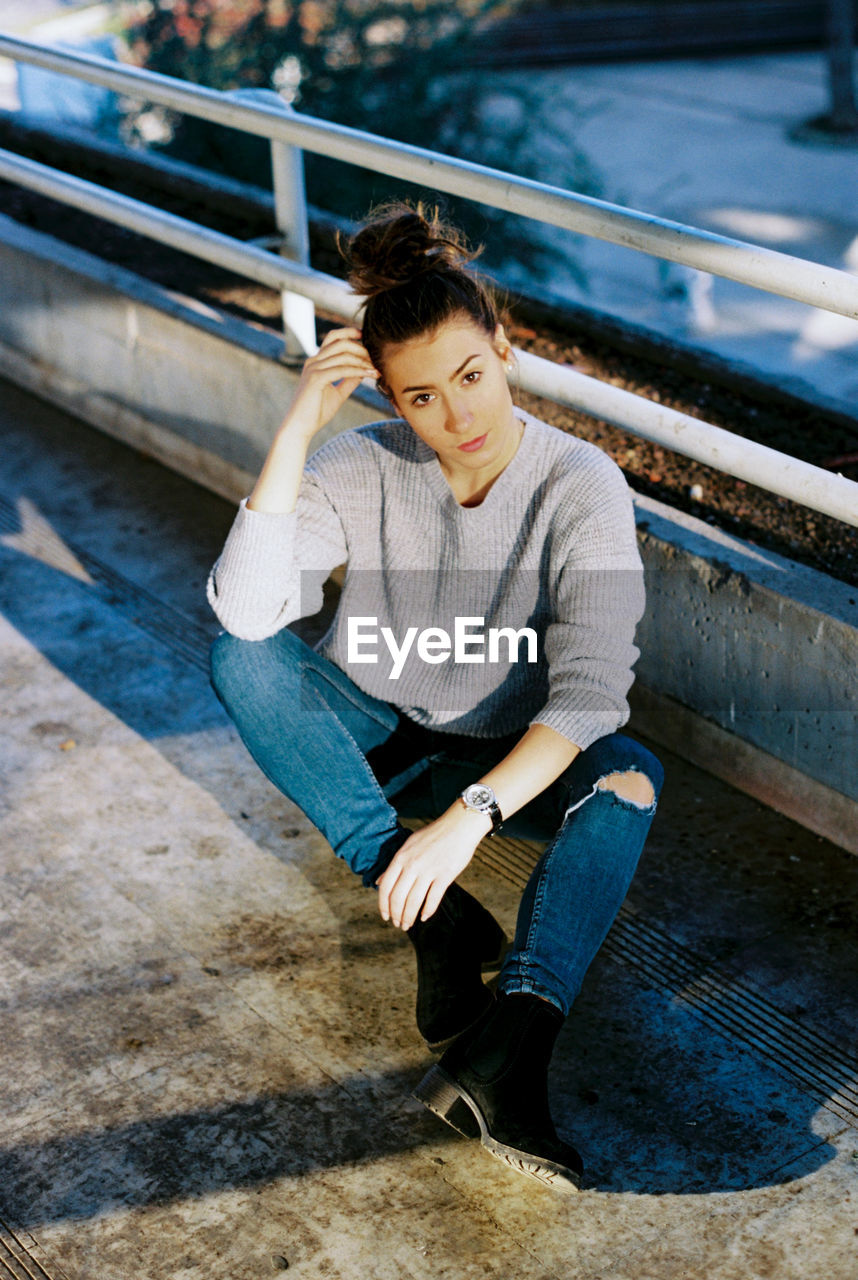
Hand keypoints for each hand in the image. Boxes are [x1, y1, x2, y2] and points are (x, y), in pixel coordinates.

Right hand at [284, 326, 378, 441]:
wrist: (299, 427)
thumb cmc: (316, 412)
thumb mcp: (337, 393)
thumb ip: (349, 380)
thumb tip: (364, 370)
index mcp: (316, 362)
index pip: (333, 338)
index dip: (350, 333)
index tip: (368, 338)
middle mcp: (313, 361)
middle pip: (340, 342)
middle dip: (362, 348)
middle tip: (377, 358)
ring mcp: (313, 368)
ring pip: (343, 355)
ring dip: (363, 360)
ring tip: (377, 368)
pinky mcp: (316, 379)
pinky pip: (342, 369)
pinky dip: (358, 370)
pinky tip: (370, 374)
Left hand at [375, 807, 488, 930]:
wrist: (459, 825)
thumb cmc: (434, 835)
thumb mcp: (408, 845)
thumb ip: (394, 864)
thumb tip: (378, 882)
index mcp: (401, 857)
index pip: (385, 887)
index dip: (383, 905)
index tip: (385, 916)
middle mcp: (412, 865)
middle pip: (398, 897)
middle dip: (396, 915)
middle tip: (398, 925)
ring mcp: (429, 870)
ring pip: (413, 901)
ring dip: (409, 917)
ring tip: (408, 925)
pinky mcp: (445, 875)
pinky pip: (433, 899)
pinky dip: (427, 911)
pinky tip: (424, 917)